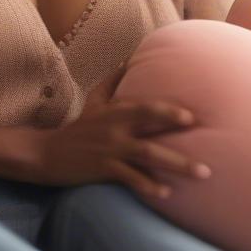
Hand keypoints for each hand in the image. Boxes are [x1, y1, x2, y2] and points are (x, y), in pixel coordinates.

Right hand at [35, 60, 210, 201]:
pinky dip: (149, 186)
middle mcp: (115, 129)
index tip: (192, 117)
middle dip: (178, 133)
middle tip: (204, 138)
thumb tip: (131, 57)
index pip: (146, 107)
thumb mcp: (94, 100)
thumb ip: (114, 80)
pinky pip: (130, 178)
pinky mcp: (102, 169)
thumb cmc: (78, 127)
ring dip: (177, 164)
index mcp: (116, 111)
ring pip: (148, 156)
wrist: (47, 153)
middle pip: (150, 129)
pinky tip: (167, 193)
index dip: (169, 110)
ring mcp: (110, 150)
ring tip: (203, 173)